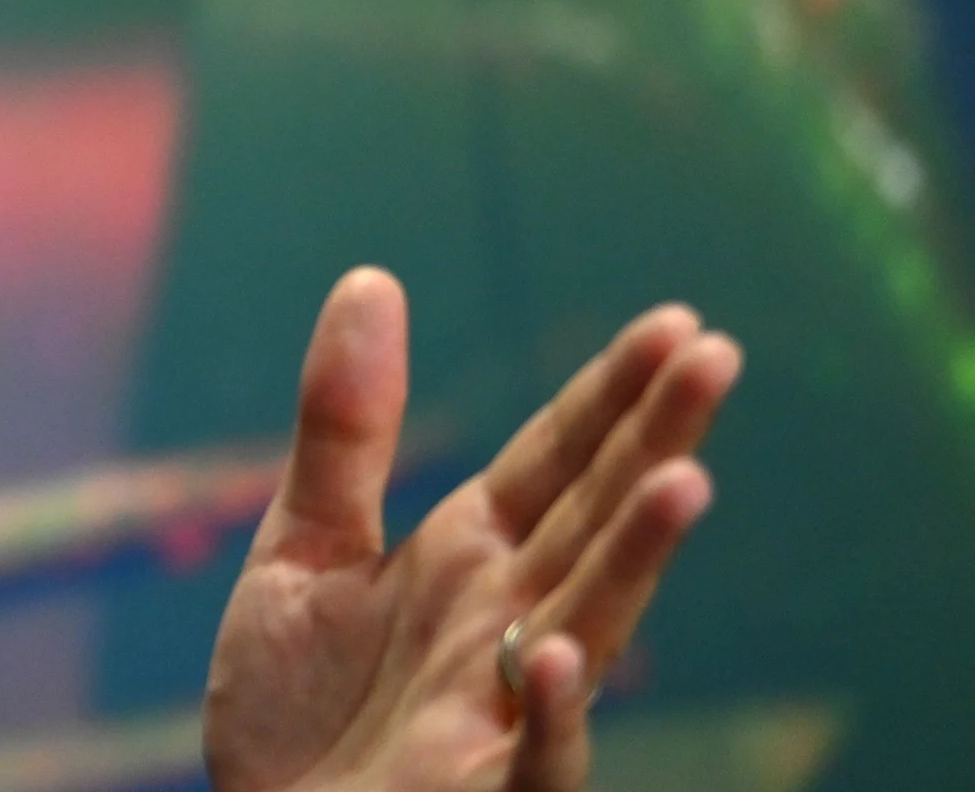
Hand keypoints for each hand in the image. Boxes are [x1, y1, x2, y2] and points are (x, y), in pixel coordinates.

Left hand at [203, 268, 740, 791]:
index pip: (556, 464)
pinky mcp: (480, 790)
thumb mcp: (304, 548)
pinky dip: (548, 713)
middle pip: (590, 521)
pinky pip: (532, 757)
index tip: (675, 323)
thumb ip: (344, 431)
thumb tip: (373, 278)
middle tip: (716, 356)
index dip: (609, 397)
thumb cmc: (301, 708)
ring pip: (586, 624)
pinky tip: (553, 656)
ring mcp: (500, 708)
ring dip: (633, 559)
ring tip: (681, 482)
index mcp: (470, 557)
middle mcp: (505, 622)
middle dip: (651, 443)